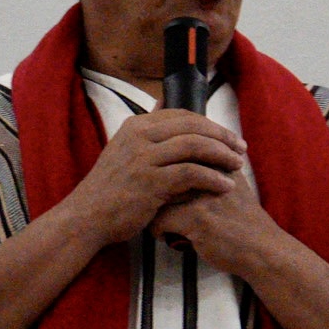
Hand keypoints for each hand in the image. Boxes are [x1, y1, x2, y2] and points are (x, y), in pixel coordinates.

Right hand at [62, 108, 246, 247]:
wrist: (87, 217)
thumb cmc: (111, 189)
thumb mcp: (124, 152)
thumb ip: (147, 136)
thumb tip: (168, 112)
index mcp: (135, 125)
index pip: (182, 115)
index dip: (210, 124)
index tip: (227, 137)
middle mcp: (139, 135)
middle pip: (192, 125)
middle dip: (221, 136)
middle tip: (240, 148)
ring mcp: (144, 158)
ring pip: (194, 146)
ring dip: (221, 154)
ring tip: (237, 165)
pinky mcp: (150, 181)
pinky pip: (191, 173)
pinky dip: (212, 177)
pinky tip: (225, 185)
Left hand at [151, 166, 281, 281]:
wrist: (262, 249)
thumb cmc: (244, 222)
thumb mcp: (234, 185)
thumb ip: (213, 171)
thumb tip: (184, 162)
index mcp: (218, 161)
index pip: (177, 153)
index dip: (164, 173)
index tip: (163, 192)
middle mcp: (210, 172)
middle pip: (164, 172)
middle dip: (154, 190)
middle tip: (154, 206)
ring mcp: (203, 194)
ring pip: (157, 194)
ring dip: (153, 209)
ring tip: (159, 221)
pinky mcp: (197, 217)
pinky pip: (160, 219)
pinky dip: (157, 229)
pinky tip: (165, 235)